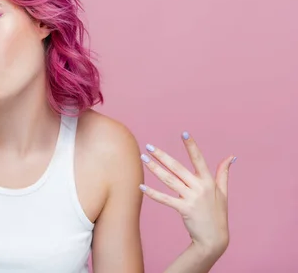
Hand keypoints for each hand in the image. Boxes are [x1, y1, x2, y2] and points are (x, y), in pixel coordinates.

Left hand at [139, 132, 235, 257]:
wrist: (214, 239)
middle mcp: (200, 188)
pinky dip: (152, 193)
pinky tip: (141, 186)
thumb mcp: (223, 193)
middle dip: (162, 156)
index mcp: (209, 181)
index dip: (191, 146)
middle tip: (149, 146)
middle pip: (178, 168)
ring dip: (155, 169)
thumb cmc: (217, 214)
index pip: (199, 159)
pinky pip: (165, 199)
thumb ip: (224, 173)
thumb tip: (231, 157)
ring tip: (143, 159)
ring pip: (169, 180)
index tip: (184, 133)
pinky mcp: (184, 209)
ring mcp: (192, 199)